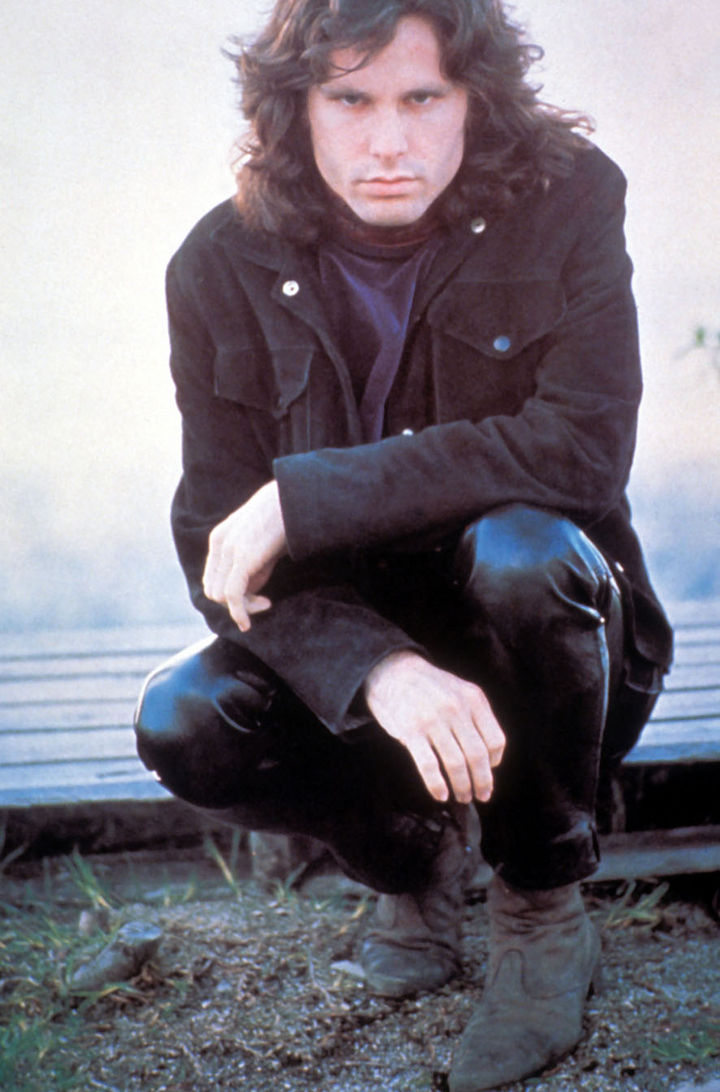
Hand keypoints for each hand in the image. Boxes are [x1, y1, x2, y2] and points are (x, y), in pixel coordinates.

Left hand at [202, 481, 286, 632]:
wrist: (296, 497)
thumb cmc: (285, 518)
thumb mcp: (262, 543)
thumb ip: (253, 565)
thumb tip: (250, 592)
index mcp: (220, 538)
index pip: (213, 578)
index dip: (230, 594)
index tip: (257, 597)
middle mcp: (219, 544)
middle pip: (214, 590)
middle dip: (236, 603)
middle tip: (264, 603)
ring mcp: (229, 551)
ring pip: (221, 596)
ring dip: (243, 607)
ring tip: (267, 603)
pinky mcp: (243, 559)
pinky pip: (232, 596)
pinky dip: (240, 614)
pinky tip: (249, 622)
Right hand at [363, 650, 504, 803]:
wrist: (392, 671)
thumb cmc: (429, 687)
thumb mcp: (460, 690)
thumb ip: (476, 717)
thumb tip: (490, 758)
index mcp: (473, 699)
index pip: (495, 740)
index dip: (494, 762)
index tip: (489, 772)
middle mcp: (456, 709)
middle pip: (478, 756)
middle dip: (482, 782)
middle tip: (481, 795)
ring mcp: (433, 720)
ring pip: (456, 764)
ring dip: (462, 786)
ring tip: (462, 797)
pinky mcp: (411, 731)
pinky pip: (428, 765)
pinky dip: (437, 785)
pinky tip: (441, 795)